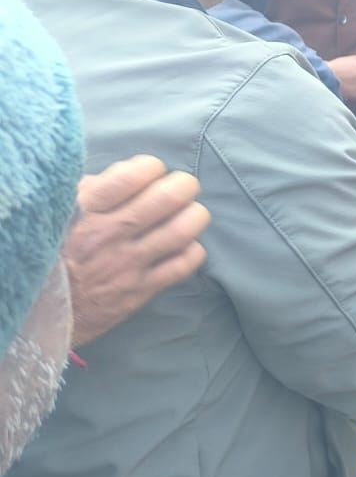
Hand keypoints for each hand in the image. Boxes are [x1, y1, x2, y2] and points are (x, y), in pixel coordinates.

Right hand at [65, 156, 209, 346]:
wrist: (39, 309)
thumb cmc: (55, 251)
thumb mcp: (62, 212)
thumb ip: (95, 188)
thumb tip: (133, 170)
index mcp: (84, 211)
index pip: (132, 175)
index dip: (151, 166)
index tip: (152, 171)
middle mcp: (107, 236)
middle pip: (167, 199)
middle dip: (184, 185)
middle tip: (181, 188)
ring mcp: (126, 265)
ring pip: (182, 230)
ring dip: (195, 215)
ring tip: (189, 213)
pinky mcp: (140, 292)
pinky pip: (184, 265)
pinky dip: (193, 249)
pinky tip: (184, 245)